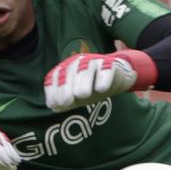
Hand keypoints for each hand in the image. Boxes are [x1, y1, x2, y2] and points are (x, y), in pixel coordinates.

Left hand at [43, 49, 157, 111]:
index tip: (55, 104)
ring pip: (86, 68)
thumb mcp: (77, 97)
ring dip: (83, 82)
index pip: (56, 77)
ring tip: (82, 95)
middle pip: (69, 71)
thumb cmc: (92, 86)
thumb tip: (54, 107)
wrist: (117, 77)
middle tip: (67, 102)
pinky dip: (104, 78)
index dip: (54, 90)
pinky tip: (101, 89)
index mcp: (67, 68)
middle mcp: (78, 62)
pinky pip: (106, 69)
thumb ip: (65, 102)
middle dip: (66, 87)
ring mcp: (94, 61)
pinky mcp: (110, 64)